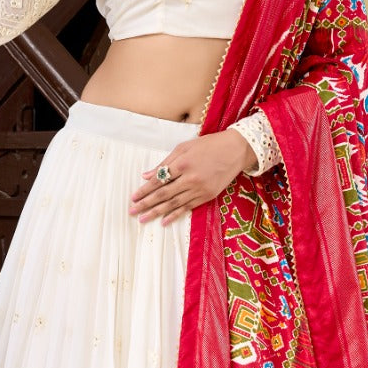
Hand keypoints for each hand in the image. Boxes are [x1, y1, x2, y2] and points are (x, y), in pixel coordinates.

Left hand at [130, 129, 256, 225]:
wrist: (235, 150)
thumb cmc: (209, 145)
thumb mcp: (184, 147)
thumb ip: (165, 162)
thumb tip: (146, 175)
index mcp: (183, 163)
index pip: (159, 180)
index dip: (145, 190)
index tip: (133, 197)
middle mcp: (190, 179)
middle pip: (164, 194)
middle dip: (146, 204)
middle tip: (132, 211)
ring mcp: (200, 189)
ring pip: (174, 204)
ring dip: (157, 212)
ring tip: (143, 219)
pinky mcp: (207, 196)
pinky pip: (187, 207)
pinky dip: (175, 215)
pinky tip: (163, 221)